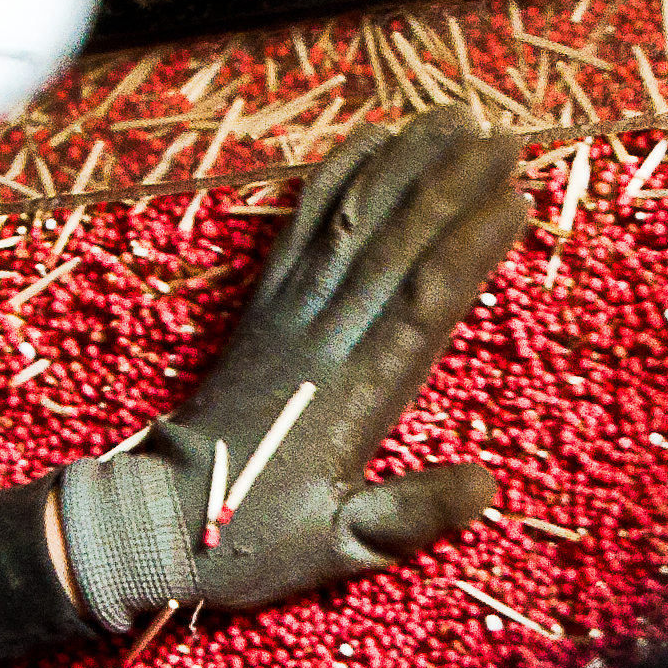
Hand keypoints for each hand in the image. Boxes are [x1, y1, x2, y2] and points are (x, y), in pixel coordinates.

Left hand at [54, 104, 528, 628]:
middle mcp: (323, 337)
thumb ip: (410, 516)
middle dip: (455, 182)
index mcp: (353, 393)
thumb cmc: (250, 540)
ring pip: (354, 220)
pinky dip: (338, 178)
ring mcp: (287, 312)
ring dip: (406, 163)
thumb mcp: (338, 548)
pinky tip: (371, 142)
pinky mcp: (261, 304)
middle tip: (508, 137)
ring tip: (455, 118)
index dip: (471, 245)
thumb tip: (487, 487)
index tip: (515, 199)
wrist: (152, 520)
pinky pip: (303, 227)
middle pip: (398, 241)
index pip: (423, 302)